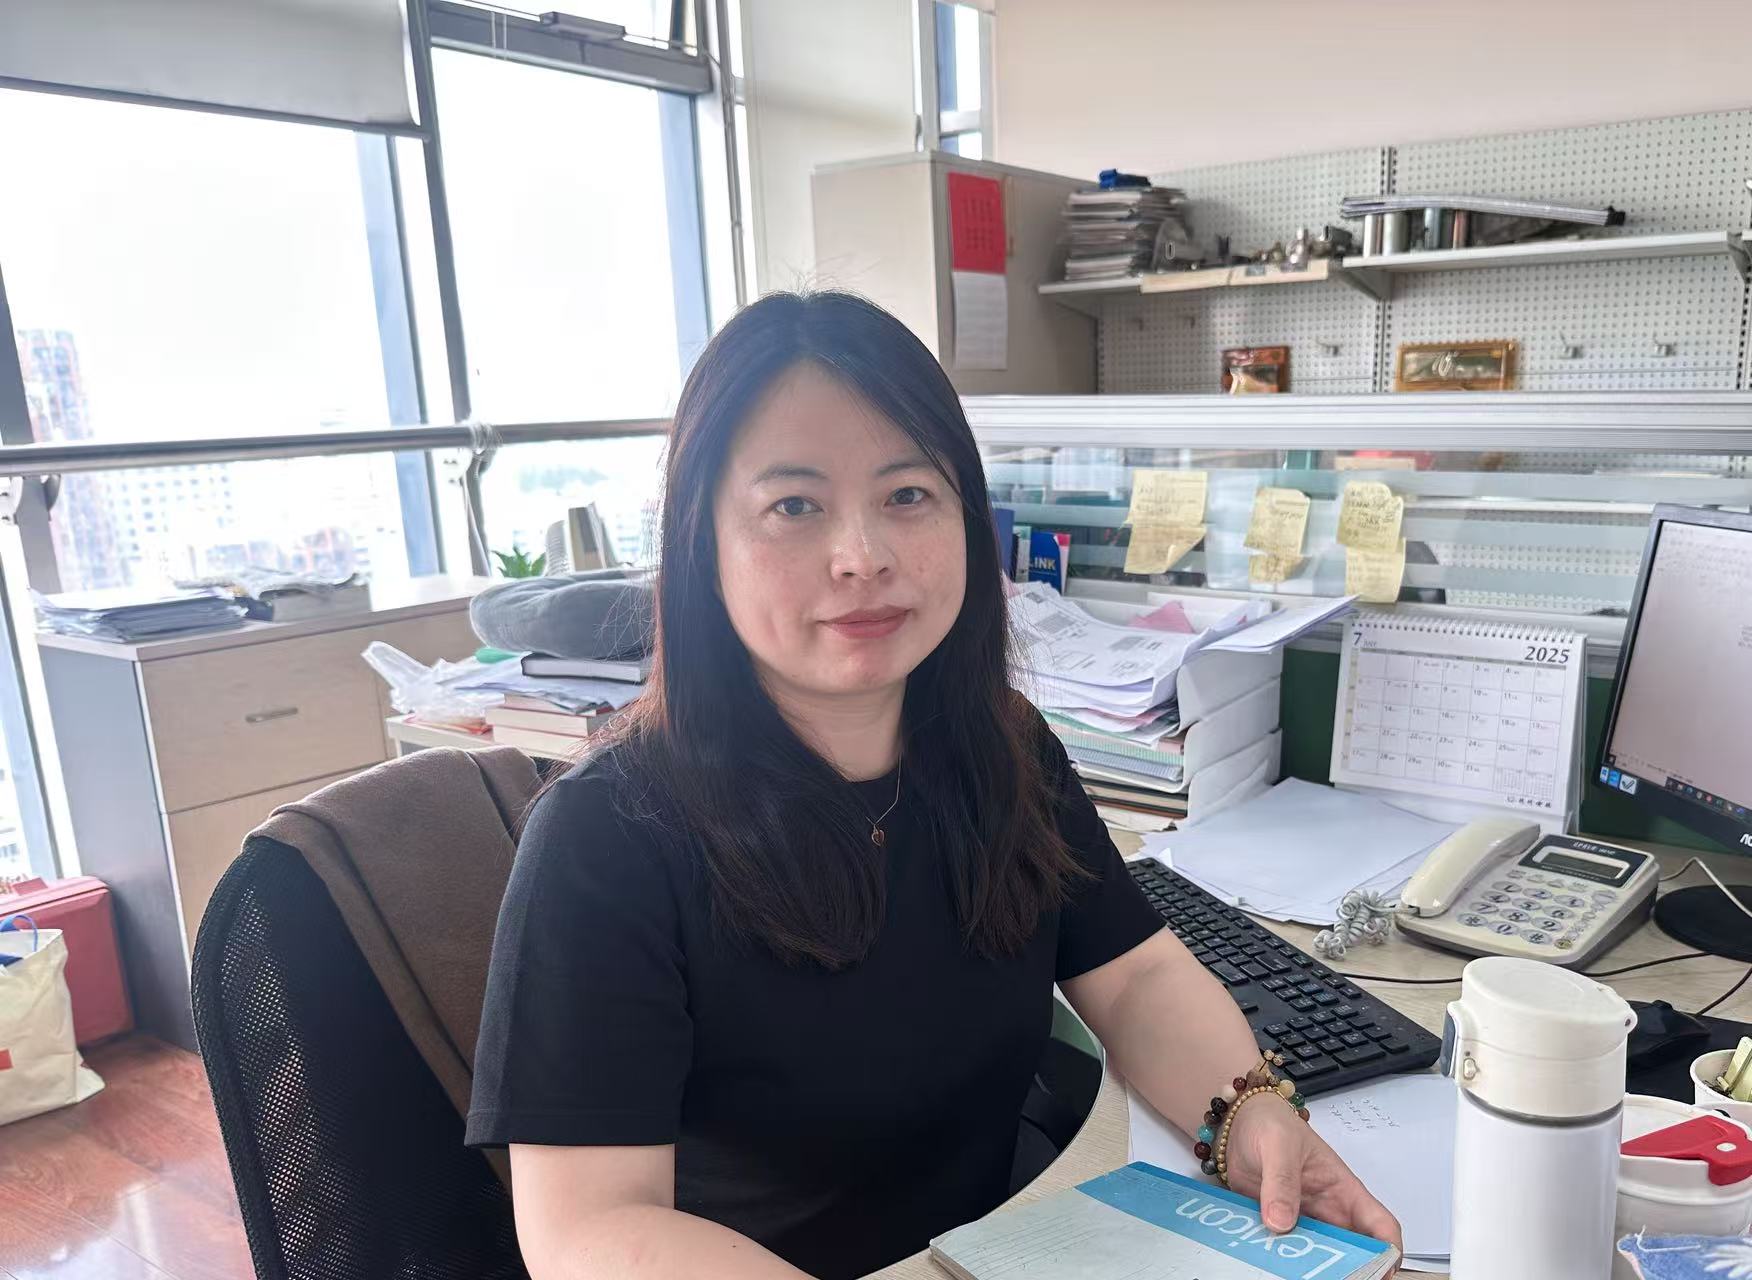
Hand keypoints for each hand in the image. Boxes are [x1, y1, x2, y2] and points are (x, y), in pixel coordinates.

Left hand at [1222, 1094, 1402, 1257]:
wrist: (1238, 1122)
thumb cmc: (1270, 1122)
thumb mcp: (1278, 1144)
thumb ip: (1281, 1180)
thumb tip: (1281, 1221)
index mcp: (1343, 1190)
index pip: (1381, 1225)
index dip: (1389, 1252)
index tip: (1382, 1273)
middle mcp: (1328, 1211)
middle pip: (1354, 1251)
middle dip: (1350, 1270)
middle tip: (1328, 1278)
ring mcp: (1303, 1221)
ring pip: (1320, 1257)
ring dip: (1313, 1268)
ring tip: (1295, 1274)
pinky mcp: (1277, 1226)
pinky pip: (1287, 1251)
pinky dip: (1282, 1261)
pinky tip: (1269, 1265)